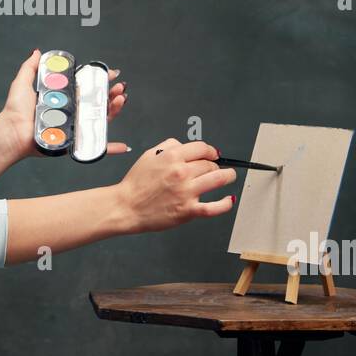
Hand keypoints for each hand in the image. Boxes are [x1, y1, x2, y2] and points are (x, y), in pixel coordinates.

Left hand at [0, 48, 129, 163]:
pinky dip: (109, 148)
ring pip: (100, 119)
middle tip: (119, 88)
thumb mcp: (23, 83)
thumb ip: (30, 67)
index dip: (100, 80)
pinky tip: (122, 146)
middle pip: (97, 102)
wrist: (12, 132)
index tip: (110, 73)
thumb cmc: (15, 110)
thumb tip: (37, 52)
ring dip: (115, 109)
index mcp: (63, 98)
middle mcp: (71, 112)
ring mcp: (74, 127)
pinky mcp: (73, 142)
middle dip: (112, 93)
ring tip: (120, 99)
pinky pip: (94, 146)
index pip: (86, 87)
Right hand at [114, 137, 236, 233]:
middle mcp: (181, 172)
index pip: (202, 148)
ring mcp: (186, 191)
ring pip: (217, 179)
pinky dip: (224, 204)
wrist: (127, 206)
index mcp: (172, 157)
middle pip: (210, 164)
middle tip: (215, 168)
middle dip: (215, 165)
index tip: (213, 154)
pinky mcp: (188, 210)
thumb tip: (184, 146)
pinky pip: (213, 207)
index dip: (211, 151)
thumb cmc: (136, 184)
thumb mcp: (149, 155)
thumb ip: (168, 146)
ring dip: (227, 177)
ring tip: (229, 177)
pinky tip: (229, 200)